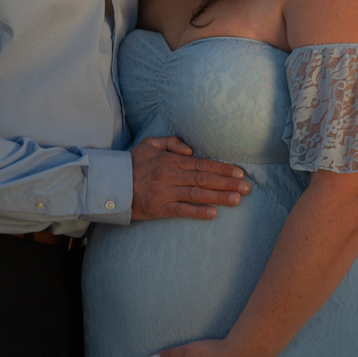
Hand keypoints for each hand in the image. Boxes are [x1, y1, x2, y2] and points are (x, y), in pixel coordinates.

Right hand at [130, 136, 248, 219]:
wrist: (110, 183)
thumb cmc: (132, 163)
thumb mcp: (149, 144)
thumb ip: (171, 142)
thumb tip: (190, 150)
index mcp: (170, 160)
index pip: (202, 163)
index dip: (222, 169)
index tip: (239, 173)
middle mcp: (170, 175)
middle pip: (204, 178)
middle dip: (228, 183)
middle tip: (247, 188)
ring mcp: (165, 192)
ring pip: (197, 194)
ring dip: (219, 197)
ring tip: (237, 200)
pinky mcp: (159, 208)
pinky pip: (181, 210)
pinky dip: (198, 212)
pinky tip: (213, 214)